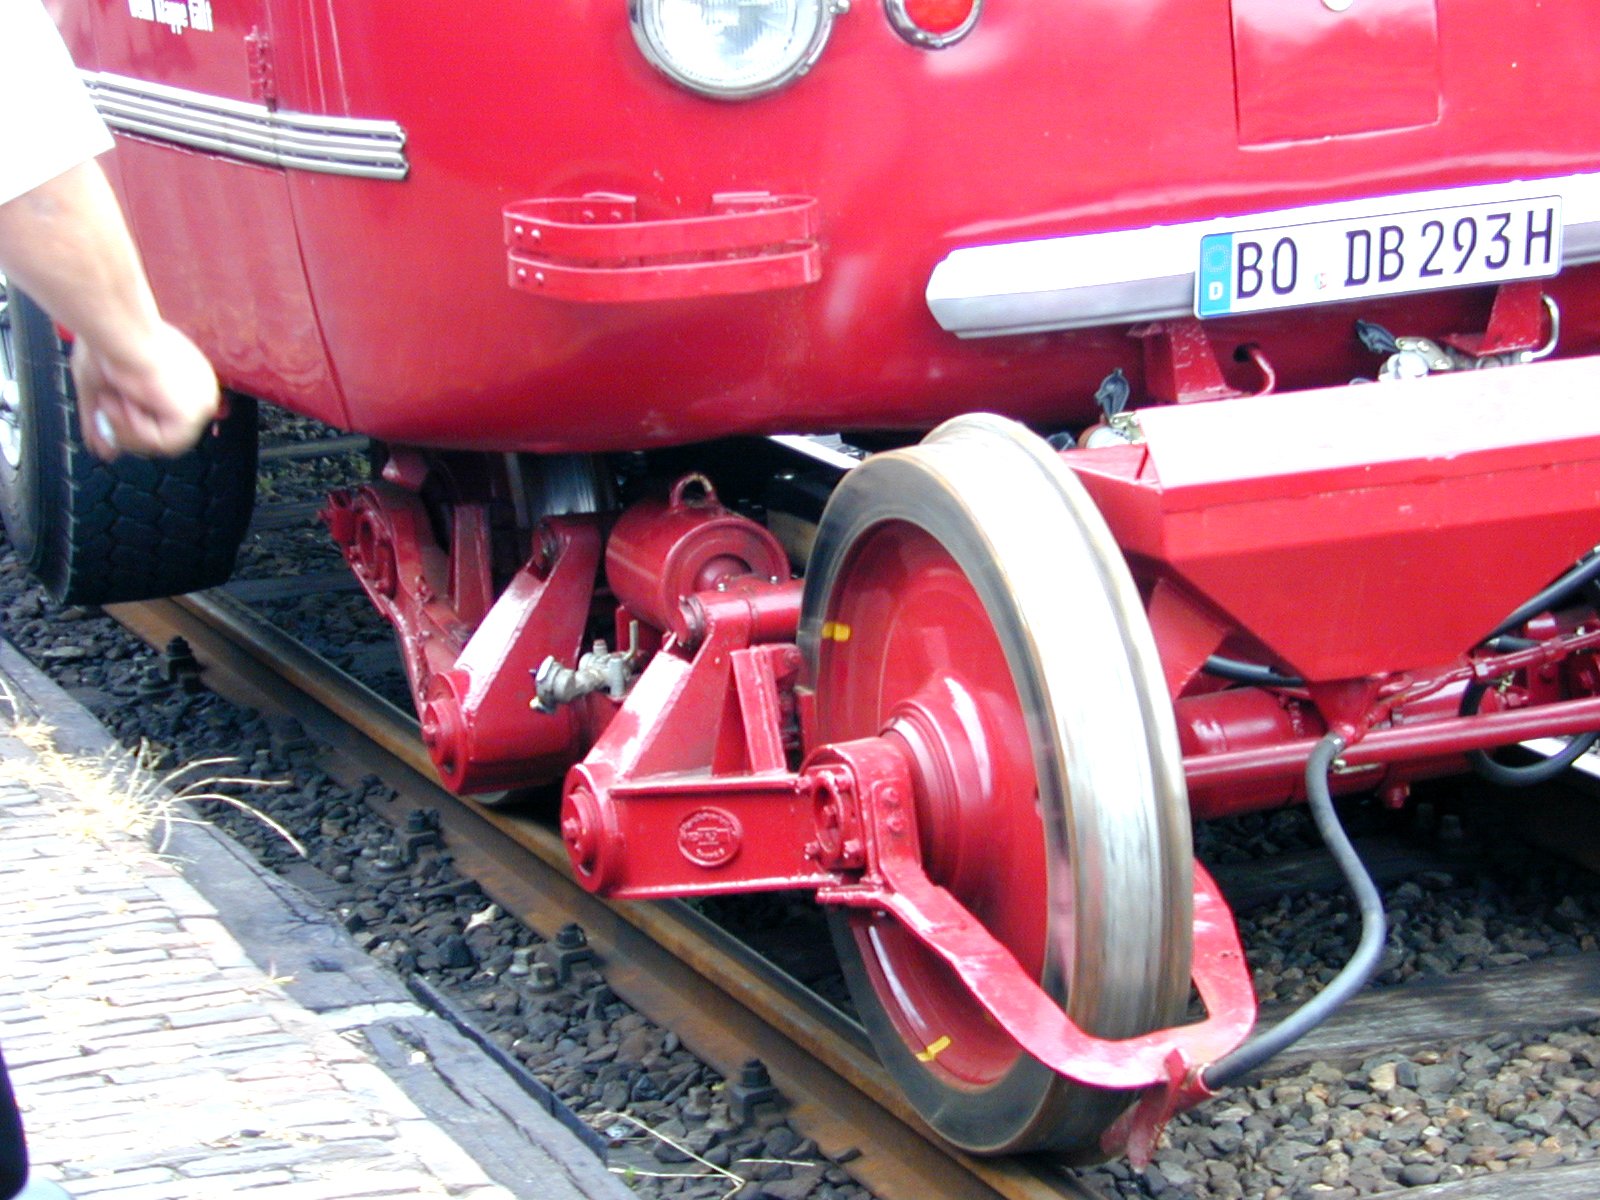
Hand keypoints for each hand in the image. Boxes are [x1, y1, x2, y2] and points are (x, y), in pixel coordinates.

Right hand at [71, 322, 218, 459]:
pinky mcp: (197, 411)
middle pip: (164, 435)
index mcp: (184, 381)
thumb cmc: (108, 345)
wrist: (116, 331)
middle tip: (106, 405)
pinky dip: (134, 427)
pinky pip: (162, 442)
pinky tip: (127, 401)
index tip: (106, 412)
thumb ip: (108, 421)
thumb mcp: (103, 389)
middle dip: (126, 428)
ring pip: (161, 443)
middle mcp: (198, 391)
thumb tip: (103, 451)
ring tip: (114, 398)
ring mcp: (201, 402)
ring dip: (126, 426)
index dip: (131, 425)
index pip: (164, 420)